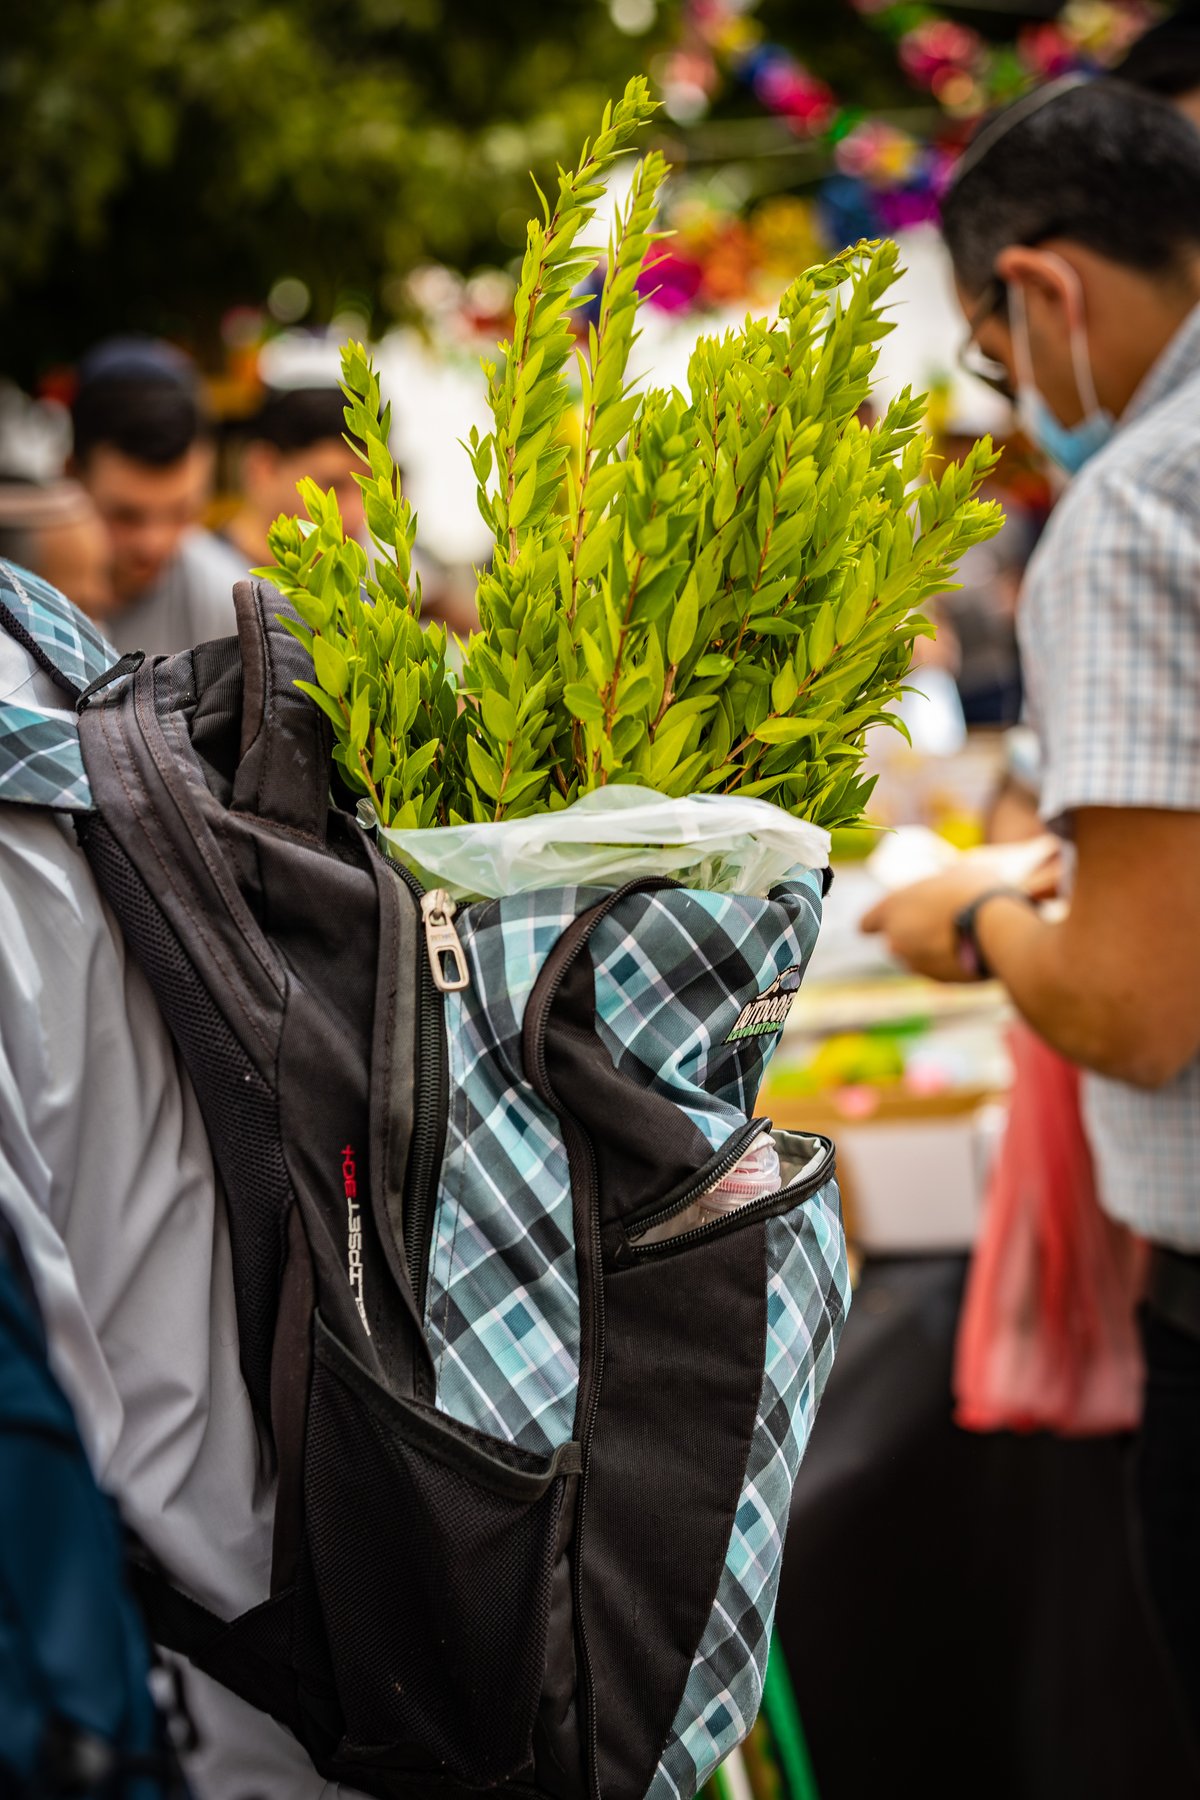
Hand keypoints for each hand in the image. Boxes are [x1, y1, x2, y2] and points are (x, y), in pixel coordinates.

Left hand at [860, 839, 1060, 983]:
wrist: (999, 928)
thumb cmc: (975, 892)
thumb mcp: (954, 874)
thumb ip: (936, 887)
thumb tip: (945, 885)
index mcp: (892, 909)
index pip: (867, 923)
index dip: (877, 923)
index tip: (886, 923)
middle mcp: (895, 940)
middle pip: (896, 941)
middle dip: (913, 936)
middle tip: (941, 922)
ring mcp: (915, 964)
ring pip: (916, 958)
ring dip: (930, 951)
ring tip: (961, 934)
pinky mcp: (937, 982)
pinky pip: (938, 970)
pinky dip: (948, 963)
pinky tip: (970, 949)